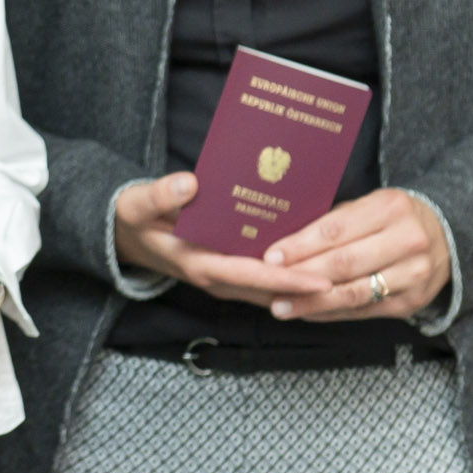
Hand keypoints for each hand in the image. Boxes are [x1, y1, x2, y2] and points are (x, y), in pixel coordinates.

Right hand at [110, 172, 339, 309]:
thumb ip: (161, 195)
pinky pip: (265, 279)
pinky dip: (289, 275)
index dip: (288, 279)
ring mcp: (224, 277)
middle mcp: (217, 277)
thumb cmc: (131, 218)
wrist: (122, 236)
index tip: (323, 279)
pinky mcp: (228, 270)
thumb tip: (190, 183)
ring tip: (344, 272)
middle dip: (308, 286)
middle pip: (271, 289)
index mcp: (199, 264)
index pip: (252, 276)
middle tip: (350, 277)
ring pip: (272, 288)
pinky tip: (315, 261)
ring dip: (303, 283)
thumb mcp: (137, 203)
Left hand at [263, 188, 452, 322]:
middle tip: (269, 286)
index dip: (301, 245)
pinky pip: (365, 311)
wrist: (448, 236)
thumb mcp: (368, 206)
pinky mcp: (413, 302)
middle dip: (302, 276)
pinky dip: (332, 313)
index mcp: (390, 208)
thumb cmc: (392, 219)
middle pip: (344, 263)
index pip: (336, 230)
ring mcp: (414, 274)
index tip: (271, 257)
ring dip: (313, 303)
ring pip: (354, 293)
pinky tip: (308, 313)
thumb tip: (284, 244)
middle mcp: (407, 240)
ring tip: (282, 307)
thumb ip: (334, 222)